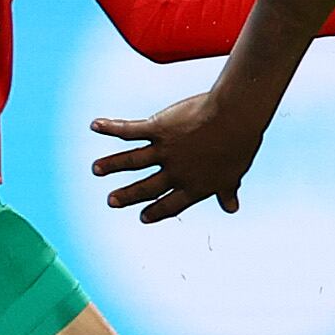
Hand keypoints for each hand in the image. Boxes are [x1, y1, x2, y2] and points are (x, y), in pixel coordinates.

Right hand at [88, 88, 268, 222]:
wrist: (235, 117)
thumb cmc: (239, 143)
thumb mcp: (234, 173)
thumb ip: (227, 190)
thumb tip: (232, 207)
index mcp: (194, 186)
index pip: (171, 204)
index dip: (157, 212)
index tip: (144, 217)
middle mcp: (175, 172)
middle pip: (146, 188)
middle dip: (127, 196)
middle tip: (111, 201)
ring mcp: (165, 151)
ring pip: (132, 161)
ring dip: (112, 165)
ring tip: (96, 169)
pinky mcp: (158, 128)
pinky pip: (129, 131)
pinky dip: (111, 128)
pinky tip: (95, 126)